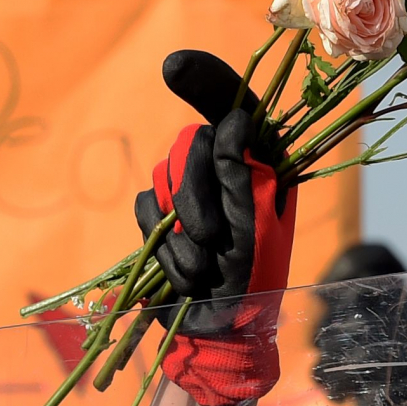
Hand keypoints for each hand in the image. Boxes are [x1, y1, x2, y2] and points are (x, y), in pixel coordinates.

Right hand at [136, 50, 295, 405]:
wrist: (222, 337)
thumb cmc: (254, 284)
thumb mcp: (259, 228)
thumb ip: (242, 174)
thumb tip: (230, 122)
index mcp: (261, 166)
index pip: (232, 108)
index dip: (206, 80)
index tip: (173, 68)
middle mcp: (225, 172)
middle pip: (189, 143)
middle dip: (195, 190)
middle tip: (212, 236)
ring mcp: (191, 195)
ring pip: (164, 175)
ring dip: (183, 226)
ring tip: (207, 265)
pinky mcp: (160, 219)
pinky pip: (145, 207)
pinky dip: (165, 246)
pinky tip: (187, 274)